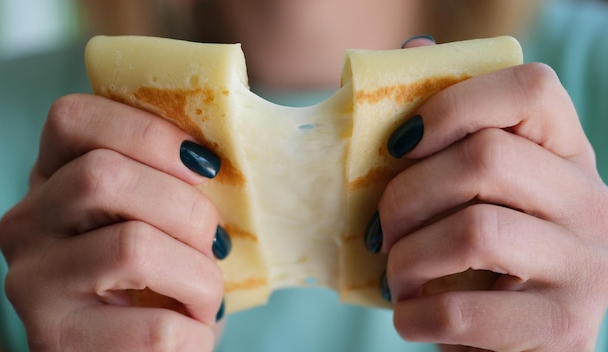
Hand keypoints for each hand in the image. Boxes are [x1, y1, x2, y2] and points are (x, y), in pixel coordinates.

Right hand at [0, 94, 227, 350]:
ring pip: (133, 247)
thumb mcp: (154, 218)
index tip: (204, 163)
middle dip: (188, 208)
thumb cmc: (158, 279)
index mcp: (51, 179)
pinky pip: (155, 326)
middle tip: (216, 242)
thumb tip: (213, 153)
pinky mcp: (57, 341)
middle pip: (104, 176)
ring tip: (206, 295)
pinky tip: (193, 331)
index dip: (148, 131)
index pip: (73, 118)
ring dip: (200, 275)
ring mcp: (33, 284)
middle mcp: (26, 225)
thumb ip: (163, 180)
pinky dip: (197, 330)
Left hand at [377, 51, 607, 349]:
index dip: (452, 105)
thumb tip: (416, 48)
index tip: (398, 145)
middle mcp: (590, 200)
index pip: (531, 89)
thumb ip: (446, 124)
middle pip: (486, 158)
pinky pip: (465, 309)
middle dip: (405, 196)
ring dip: (407, 260)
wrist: (511, 345)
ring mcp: (587, 266)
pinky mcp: (563, 327)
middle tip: (380, 230)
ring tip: (394, 278)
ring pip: (474, 231)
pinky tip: (409, 317)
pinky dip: (416, 315)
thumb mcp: (469, 192)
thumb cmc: (477, 258)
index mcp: (564, 154)